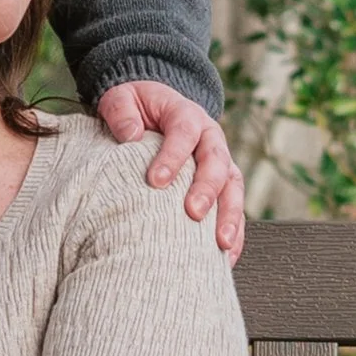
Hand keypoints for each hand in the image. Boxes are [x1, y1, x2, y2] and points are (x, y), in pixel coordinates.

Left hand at [95, 80, 246, 257]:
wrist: (154, 109)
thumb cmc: (135, 107)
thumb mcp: (121, 98)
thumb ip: (121, 111)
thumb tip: (130, 135)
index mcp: (186, 115)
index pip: (184, 133)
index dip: (172, 156)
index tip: (155, 181)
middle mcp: (210, 138)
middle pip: (216, 162)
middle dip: (207, 189)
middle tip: (193, 213)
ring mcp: (220, 162)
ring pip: (233, 187)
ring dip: (230, 215)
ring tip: (222, 244)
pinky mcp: (222, 184)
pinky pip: (234, 207)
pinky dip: (234, 232)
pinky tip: (226, 257)